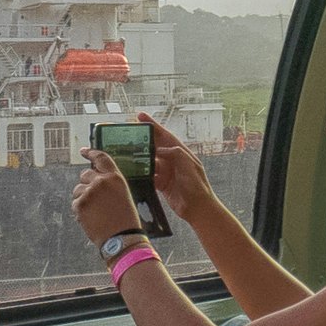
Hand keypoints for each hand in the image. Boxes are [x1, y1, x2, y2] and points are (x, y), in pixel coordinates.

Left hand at [71, 154, 144, 249]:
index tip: (84, 151)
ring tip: (95, 212)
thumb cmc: (126, 220)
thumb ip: (110, 184)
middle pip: (85, 174)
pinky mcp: (79, 204)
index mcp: (115, 177)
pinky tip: (91, 219)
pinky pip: (75, 203)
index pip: (101, 158)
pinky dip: (80, 210)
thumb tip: (96, 180)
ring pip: (78, 189)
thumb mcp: (123, 195)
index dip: (91, 153)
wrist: (121, 239)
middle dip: (86, 184)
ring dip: (83, 198)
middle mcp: (101, 181)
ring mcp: (89, 192)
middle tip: (93, 198)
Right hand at [138, 111, 219, 225]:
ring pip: (149, 161)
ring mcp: (167, 172)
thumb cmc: (198, 186)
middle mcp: (173, 160)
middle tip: (127, 134)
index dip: (153, 125)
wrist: (199, 208)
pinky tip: (132, 172)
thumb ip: (176, 154)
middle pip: (154, 146)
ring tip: (126, 153)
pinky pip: (149, 175)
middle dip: (142, 139)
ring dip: (139, 158)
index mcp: (181, 152)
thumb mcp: (189, 166)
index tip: (141, 116)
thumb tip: (159, 149)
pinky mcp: (162, 184)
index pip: (164, 135)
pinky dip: (141, 173)